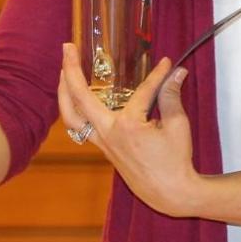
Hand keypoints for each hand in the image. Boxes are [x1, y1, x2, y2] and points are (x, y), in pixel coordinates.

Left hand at [58, 43, 198, 217]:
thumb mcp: (177, 126)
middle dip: (70, 70)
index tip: (165, 62)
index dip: (156, 76)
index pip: (141, 92)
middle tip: (67, 47)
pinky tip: (74, 97)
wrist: (170, 193)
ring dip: (63, 91)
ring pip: (70, 115)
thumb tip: (176, 72)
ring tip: (63, 69)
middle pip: (79, 97)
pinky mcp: (103, 149)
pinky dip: (73, 109)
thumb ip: (172, 97)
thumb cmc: (176, 162)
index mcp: (128, 125)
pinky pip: (78, 127)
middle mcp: (108, 133)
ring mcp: (102, 142)